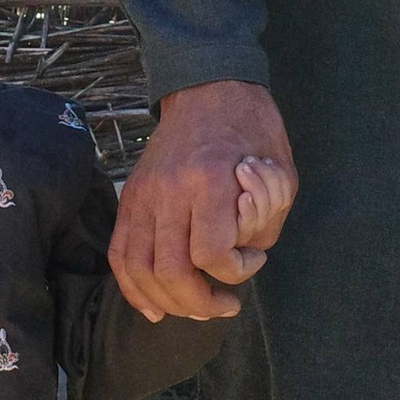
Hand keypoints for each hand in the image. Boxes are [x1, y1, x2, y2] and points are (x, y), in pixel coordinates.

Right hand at [111, 81, 296, 321]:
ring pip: (139, 269)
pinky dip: (132, 287)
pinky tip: (153, 307)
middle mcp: (169, 190)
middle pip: (170, 271)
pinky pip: (119, 253)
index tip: (254, 260)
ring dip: (167, 301)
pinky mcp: (129, 198)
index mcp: (210, 181)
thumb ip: (265, 222)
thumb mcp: (280, 174)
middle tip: (224, 305)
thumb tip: (243, 256)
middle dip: (200, 303)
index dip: (236, 272)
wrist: (209, 90)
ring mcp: (142, 195)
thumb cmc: (252, 132)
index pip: (211, 254)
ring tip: (193, 309)